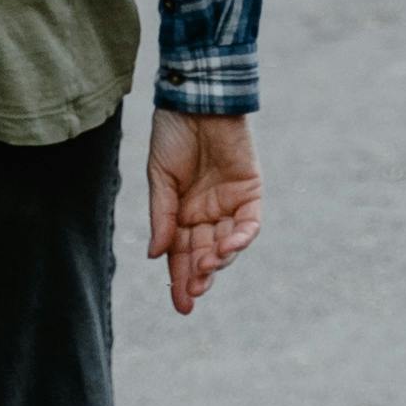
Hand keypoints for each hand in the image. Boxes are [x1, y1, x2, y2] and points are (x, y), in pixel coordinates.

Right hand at [146, 108, 260, 316]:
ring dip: (218, 260)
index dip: (180, 280)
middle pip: (204, 256)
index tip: (181, 306)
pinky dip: (241, 238)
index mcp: (181, 214)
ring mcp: (229, 205)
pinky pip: (250, 223)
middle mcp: (206, 214)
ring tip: (206, 268)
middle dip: (199, 278)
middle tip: (193, 295)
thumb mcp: (160, 178)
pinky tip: (227, 248)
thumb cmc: (173, 134)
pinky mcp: (250, 192)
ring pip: (228, 245)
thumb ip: (162, 216)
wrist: (197, 99)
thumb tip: (155, 255)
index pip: (181, 255)